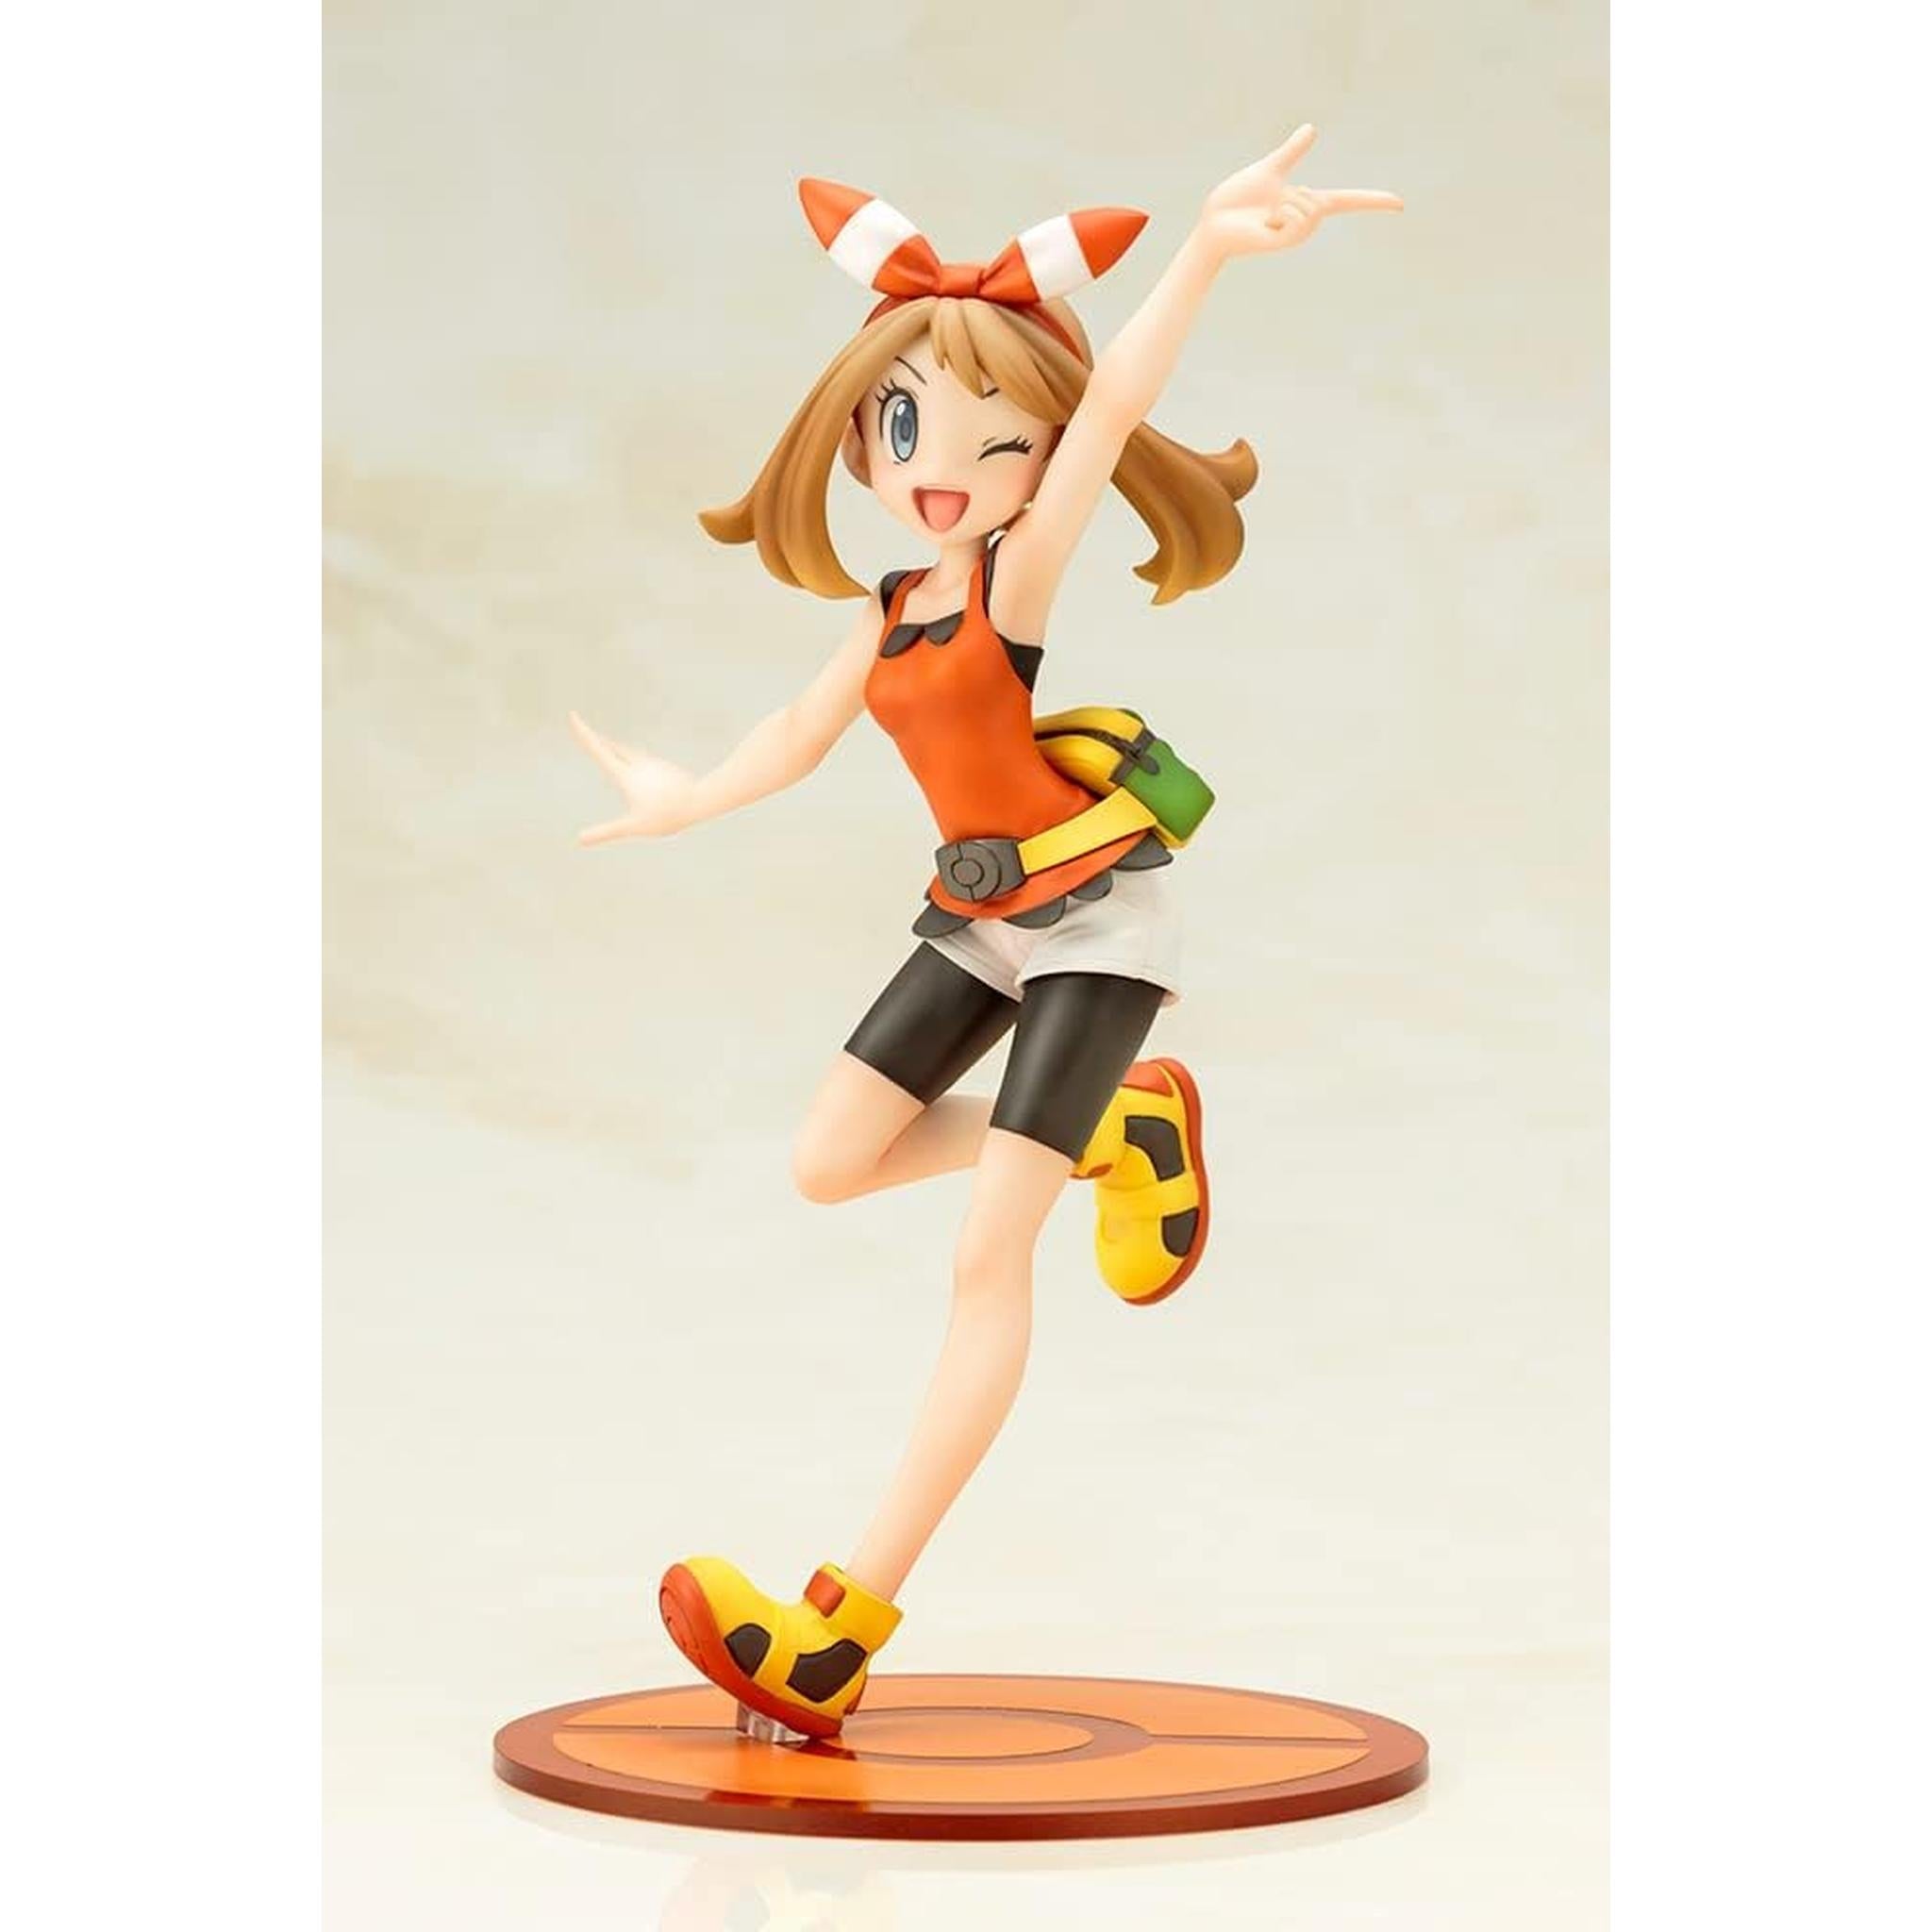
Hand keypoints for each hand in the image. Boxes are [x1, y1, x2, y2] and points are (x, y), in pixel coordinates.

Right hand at [570, 711, 697, 844]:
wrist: (700, 801)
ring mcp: (653, 764)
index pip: (599, 749)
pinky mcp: (665, 768)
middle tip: (585, 731)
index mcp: (626, 775)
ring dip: (615, 748)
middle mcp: (638, 764)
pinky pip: (644, 760)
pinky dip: (633, 757)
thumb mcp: (633, 827)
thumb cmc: (667, 816)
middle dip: (596, 740)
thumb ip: (605, 832)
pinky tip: (639, 764)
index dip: (584, 733)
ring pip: (629, 751)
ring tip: (607, 745)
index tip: (573, 715)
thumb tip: (580, 840)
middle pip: (611, 747)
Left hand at [1197, 125, 1401, 260]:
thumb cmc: (1236, 199)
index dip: (1373, 201)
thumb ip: (1292, 151)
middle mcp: (1306, 220)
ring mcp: (1297, 234)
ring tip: (1267, 214)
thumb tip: (1311, 128)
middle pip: (1323, 202)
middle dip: (1297, 195)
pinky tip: (1266, 223)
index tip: (1400, 203)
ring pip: (1312, 210)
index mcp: (1306, 203)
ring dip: (1288, 204)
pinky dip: (1281, 214)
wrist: (1214, 223)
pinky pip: (1299, 220)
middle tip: (1270, 204)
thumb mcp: (1270, 168)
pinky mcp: (1286, 243)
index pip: (1348, 200)